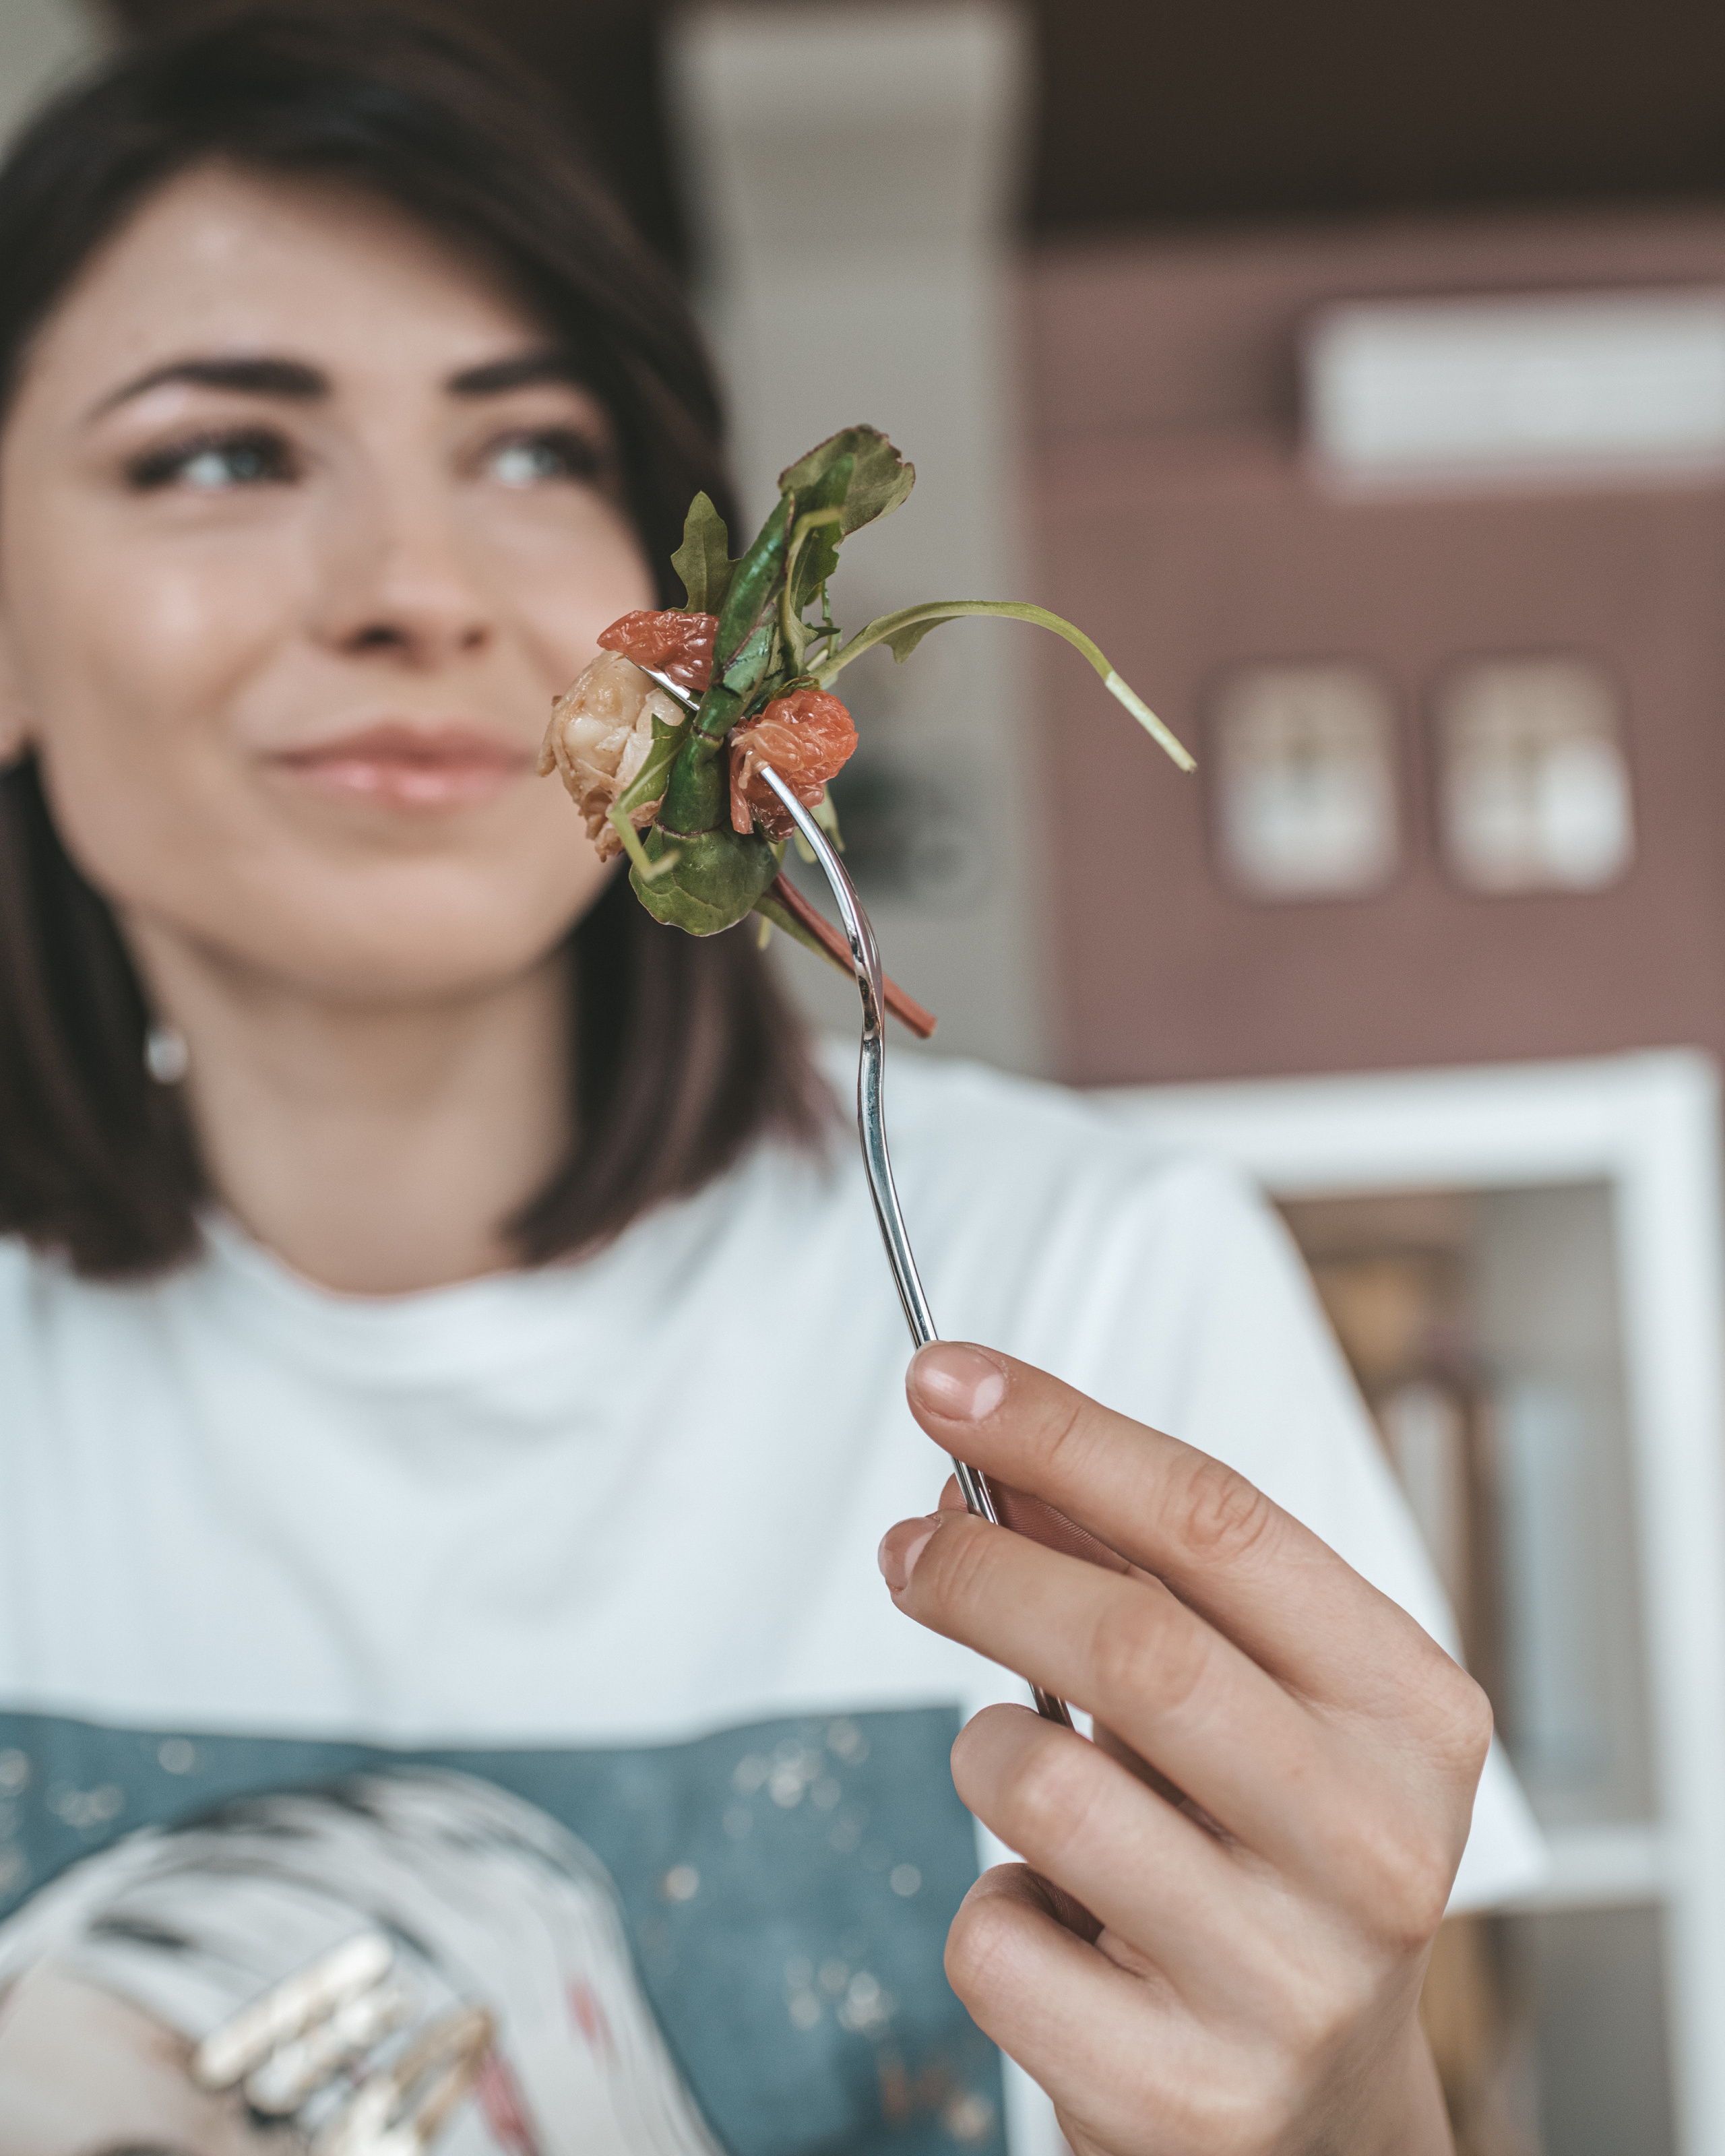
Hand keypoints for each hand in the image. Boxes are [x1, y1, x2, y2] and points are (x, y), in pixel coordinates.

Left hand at [878, 1343, 1490, 2155]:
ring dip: (987, 1753)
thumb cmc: (1265, 1857)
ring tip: (1022, 1774)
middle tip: (909, 1545)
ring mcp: (1291, 1980)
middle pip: (1132, 1641)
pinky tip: (1053, 1922)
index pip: (1217, 1522)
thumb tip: (985, 1453)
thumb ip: (1139, 1573)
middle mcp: (1375, 1842)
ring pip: (1044, 1785)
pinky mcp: (1189, 2094)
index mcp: (1409, 1711)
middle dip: (983, 1565)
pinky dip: (990, 1907)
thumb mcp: (1251, 1701)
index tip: (945, 1376)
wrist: (1320, 2118)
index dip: (1063, 1430)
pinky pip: (997, 1939)